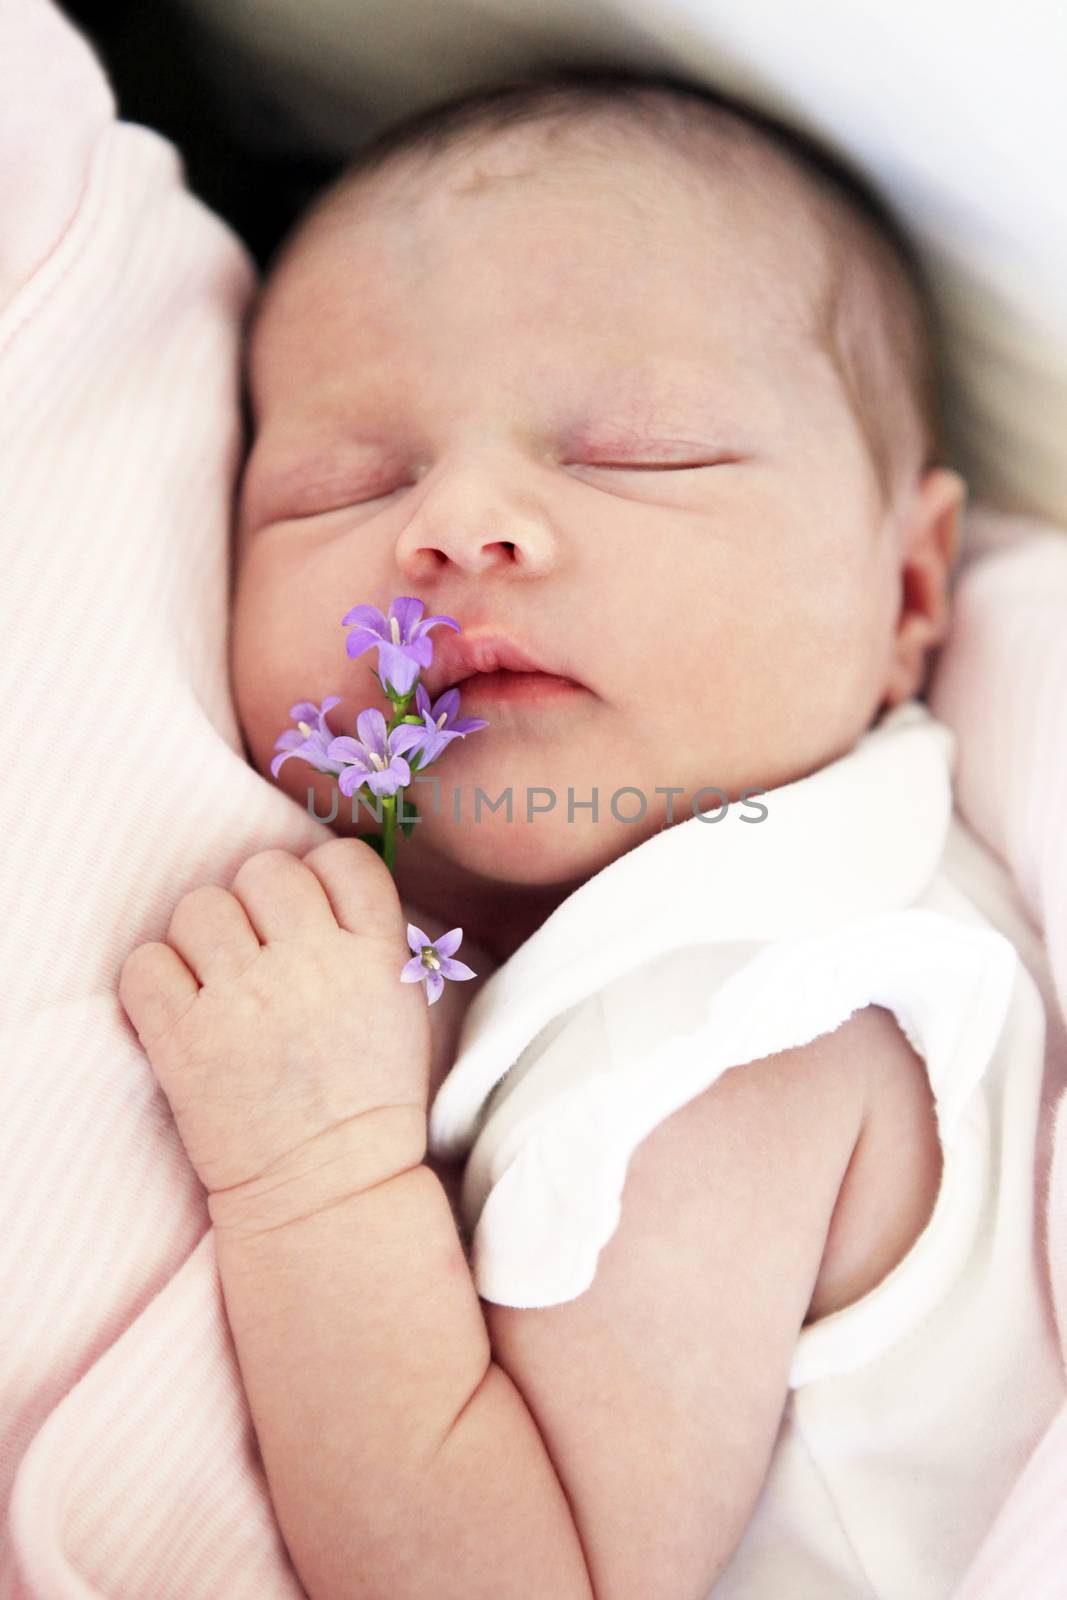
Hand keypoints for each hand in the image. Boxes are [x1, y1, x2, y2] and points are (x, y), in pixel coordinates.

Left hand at [118, 840, 431, 1220]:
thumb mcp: (403, 1006)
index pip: (342, 860)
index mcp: (376, 956)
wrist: (327, 1188)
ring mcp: (245, 1000)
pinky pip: (146, 963)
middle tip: (257, 950)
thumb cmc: (367, 1097)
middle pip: (264, 871)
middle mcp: (312, 965)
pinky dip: (155, 980)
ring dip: (202, 939)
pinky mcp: (185, 1039)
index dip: (318, 879)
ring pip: (199, 908)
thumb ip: (370, 938)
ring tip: (217, 981)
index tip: (308, 914)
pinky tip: (179, 1007)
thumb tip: (317, 885)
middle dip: (256, 904)